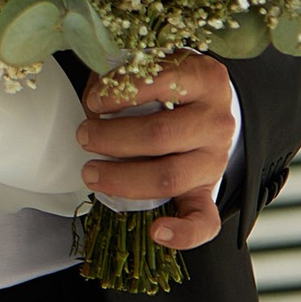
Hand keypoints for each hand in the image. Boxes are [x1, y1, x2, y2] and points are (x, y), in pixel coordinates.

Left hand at [78, 55, 236, 253]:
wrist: (207, 109)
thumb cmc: (170, 88)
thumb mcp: (153, 68)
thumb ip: (125, 79)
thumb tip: (93, 104)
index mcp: (205, 80)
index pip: (163, 84)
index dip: (121, 93)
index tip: (93, 100)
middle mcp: (216, 121)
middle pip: (160, 135)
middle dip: (112, 139)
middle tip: (84, 136)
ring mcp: (215, 159)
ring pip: (169, 176)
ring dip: (122, 178)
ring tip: (91, 172)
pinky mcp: (208, 191)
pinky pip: (205, 221)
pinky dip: (182, 233)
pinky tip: (157, 231)